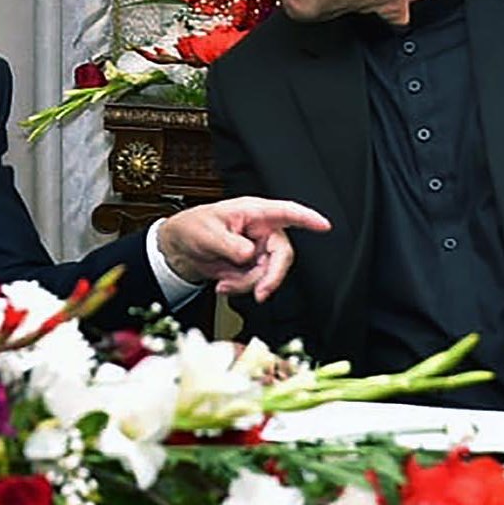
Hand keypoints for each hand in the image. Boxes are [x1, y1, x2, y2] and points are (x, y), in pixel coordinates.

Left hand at [157, 196, 329, 301]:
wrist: (180, 249)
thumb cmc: (193, 228)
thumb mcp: (207, 233)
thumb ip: (230, 244)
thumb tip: (249, 254)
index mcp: (253, 212)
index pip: (284, 212)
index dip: (306, 218)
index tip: (324, 225)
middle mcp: (260, 230)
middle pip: (282, 254)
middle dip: (271, 276)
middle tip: (260, 292)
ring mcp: (257, 250)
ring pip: (269, 274)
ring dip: (248, 284)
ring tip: (224, 283)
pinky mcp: (252, 267)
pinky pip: (257, 283)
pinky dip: (241, 288)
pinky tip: (224, 284)